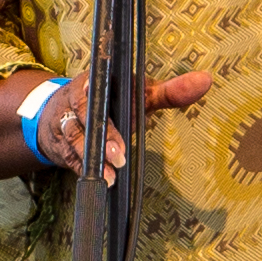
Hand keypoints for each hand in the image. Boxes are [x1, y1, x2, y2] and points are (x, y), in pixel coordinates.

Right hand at [0, 64, 214, 178]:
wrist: (56, 113)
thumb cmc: (110, 101)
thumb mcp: (139, 93)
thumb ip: (170, 91)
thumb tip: (205, 80)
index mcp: (99, 79)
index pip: (101, 82)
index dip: (100, 88)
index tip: (101, 91)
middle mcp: (78, 98)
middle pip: (88, 113)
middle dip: (104, 135)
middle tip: (121, 155)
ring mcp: (67, 122)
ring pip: (75, 136)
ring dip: (93, 156)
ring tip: (111, 175)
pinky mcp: (63, 145)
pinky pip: (71, 157)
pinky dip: (84, 169)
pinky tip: (102, 181)